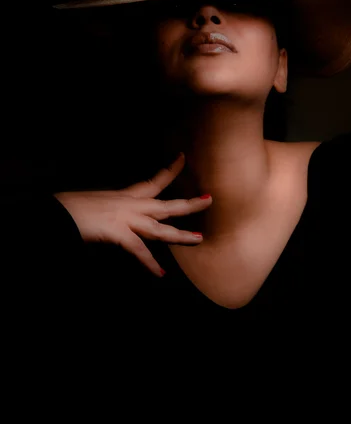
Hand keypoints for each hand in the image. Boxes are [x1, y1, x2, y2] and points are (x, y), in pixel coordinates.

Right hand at [54, 153, 211, 276]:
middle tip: (210, 200)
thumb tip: (119, 216)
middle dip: (189, 204)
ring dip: (179, 235)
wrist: (58, 211)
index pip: (155, 181)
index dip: (171, 170)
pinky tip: (159, 273)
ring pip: (159, 227)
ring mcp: (125, 218)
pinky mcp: (117, 232)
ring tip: (199, 239)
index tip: (184, 158)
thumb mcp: (99, 204)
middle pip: (166, 204)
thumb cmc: (73, 207)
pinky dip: (147, 263)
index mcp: (126, 195)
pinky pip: (137, 249)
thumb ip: (114, 209)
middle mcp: (130, 204)